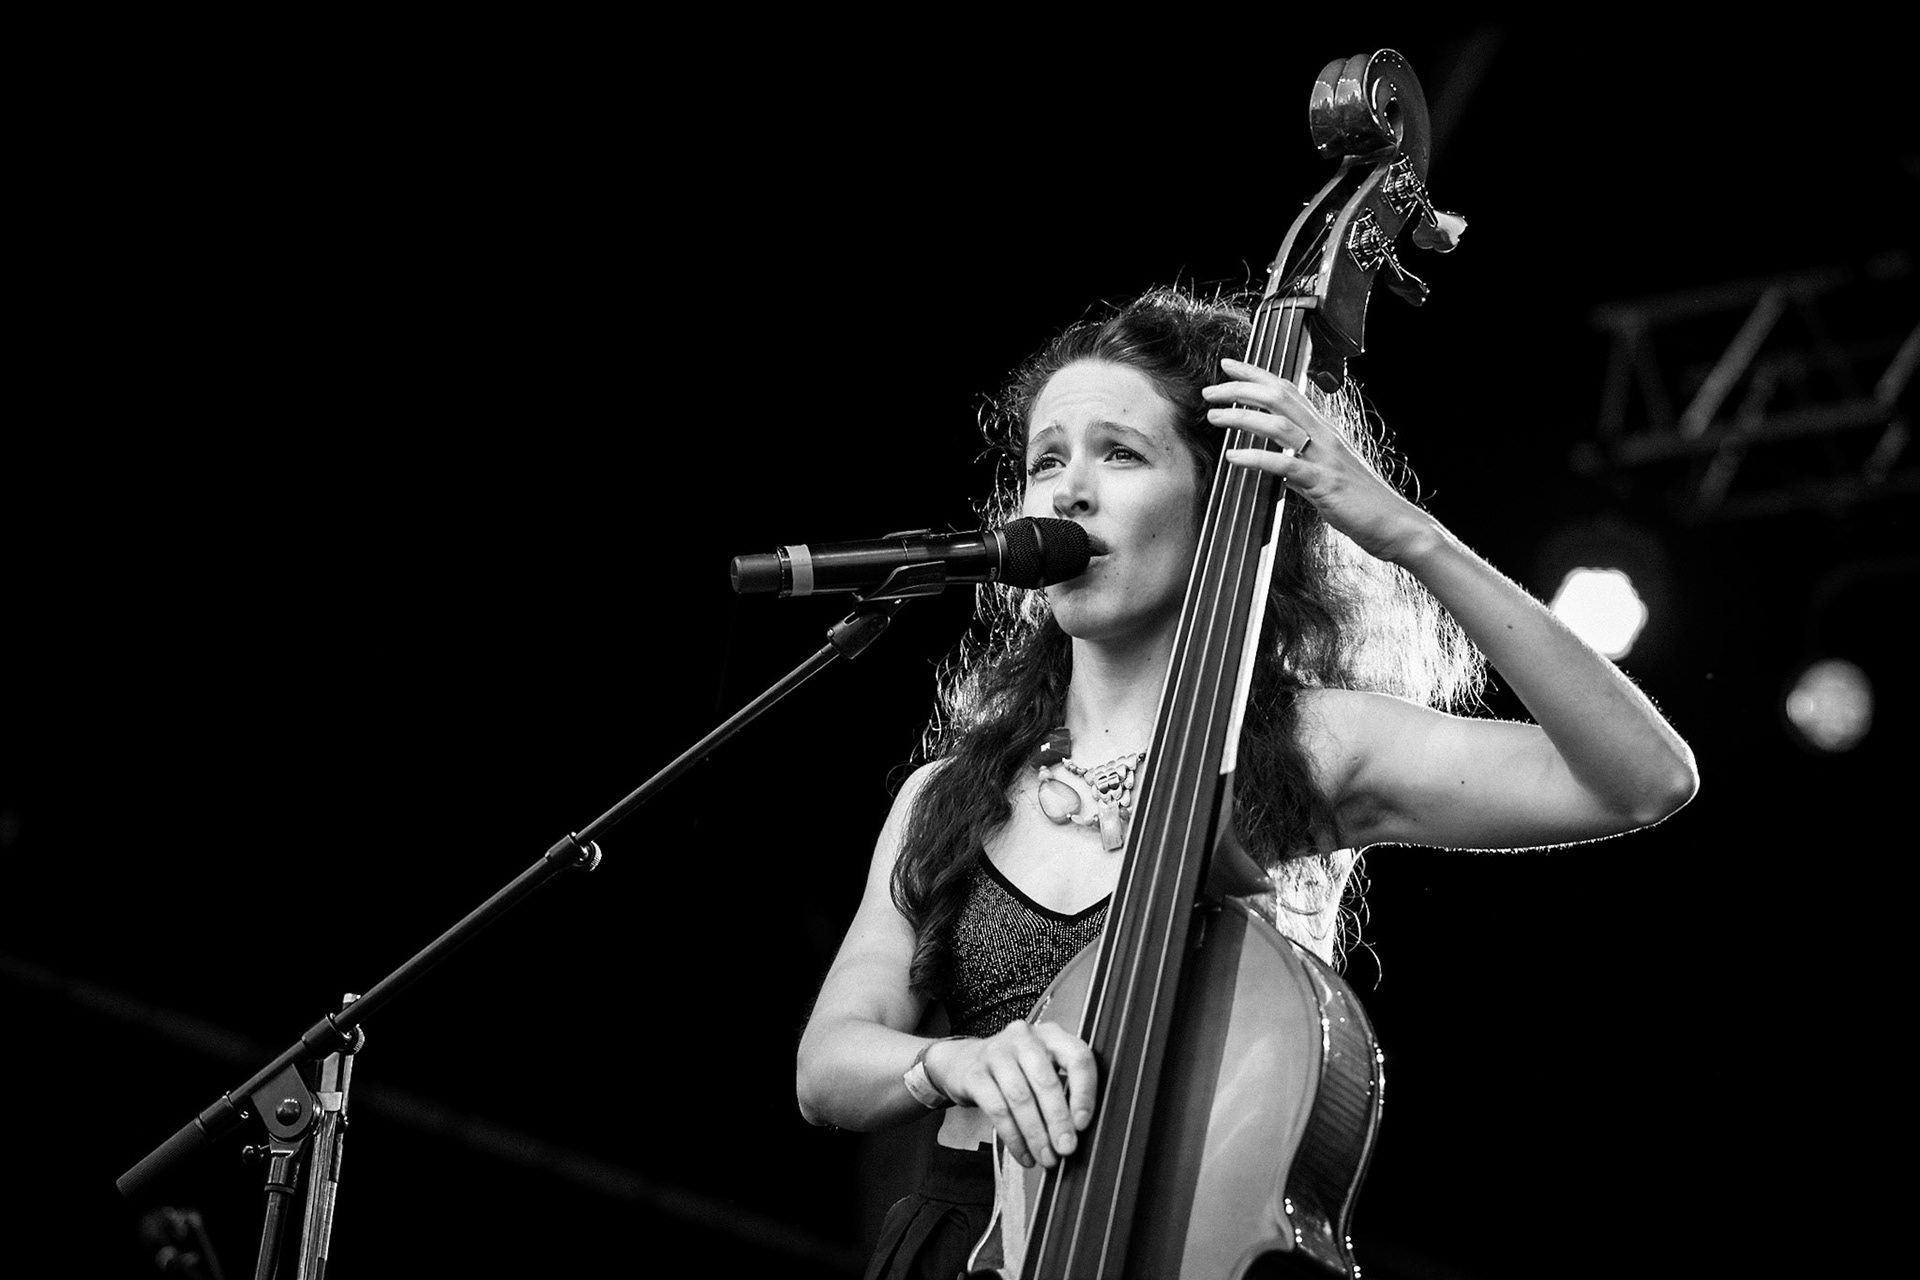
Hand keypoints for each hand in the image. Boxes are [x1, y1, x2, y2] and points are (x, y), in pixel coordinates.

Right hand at [930, 1021, 1096, 1168]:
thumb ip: (1065, 1091)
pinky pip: (997, 1109)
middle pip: (1046, 1081)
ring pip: (1020, 1097)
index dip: (1084, 1092)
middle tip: (1065, 1148)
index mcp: (1051, 1036)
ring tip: (1045, 1156)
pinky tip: (1022, 1152)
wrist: (964, 1061)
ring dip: (1035, 1134)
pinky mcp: (975, 1073)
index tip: (1083, 1123)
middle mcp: (1025, 1039)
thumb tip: (1079, 1132)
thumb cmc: (1015, 1070)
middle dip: (1058, 1121)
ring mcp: (997, 1053)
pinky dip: (1013, 1137)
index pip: (1077, 1057)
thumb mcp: (1044, 1069)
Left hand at [1202, 358, 1434, 563]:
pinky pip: (1285, 465)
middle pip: (1279, 397)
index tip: (1228, 366)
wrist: (1396, 525)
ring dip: (1241, 417)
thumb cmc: (1362, 501)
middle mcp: (1325, 436)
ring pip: (1279, 424)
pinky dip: (1256, 458)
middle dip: (1240, 388)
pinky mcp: (1323, 483)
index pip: (1287, 390)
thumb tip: (1278, 459)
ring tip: (1213, 417)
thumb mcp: (1327, 472)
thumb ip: (1302, 461)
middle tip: (1210, 390)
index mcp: (1324, 430)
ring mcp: (1325, 458)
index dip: (1256, 374)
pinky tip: (1233, 457)